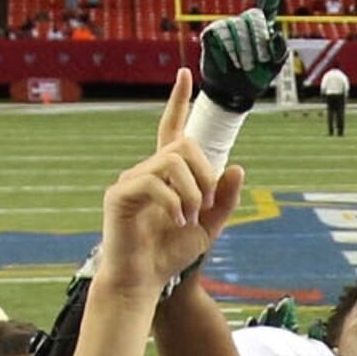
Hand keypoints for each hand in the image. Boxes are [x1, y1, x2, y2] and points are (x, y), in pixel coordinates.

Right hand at [96, 74, 242, 291]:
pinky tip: (176, 223)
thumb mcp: (209, 227)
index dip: (179, 101)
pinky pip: (152, 183)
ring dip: (191, 191)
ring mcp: (131, 180)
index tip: (186, 74)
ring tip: (190, 218)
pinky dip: (173, 203)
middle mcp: (147, 170)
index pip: (172, 128)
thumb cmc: (171, 254)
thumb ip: (224, 200)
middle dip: (204, 173)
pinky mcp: (119, 195)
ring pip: (171, 162)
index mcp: (167, 174)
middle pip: (182, 145)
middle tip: (205, 205)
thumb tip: (236, 168)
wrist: (145, 281)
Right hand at [194, 0, 289, 116]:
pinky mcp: (211, 35)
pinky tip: (229, 63)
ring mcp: (227, 28)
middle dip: (257, 38)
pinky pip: (218, 34)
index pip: (268, 5)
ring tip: (244, 66)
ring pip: (235, 26)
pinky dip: (225, 50)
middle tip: (259, 60)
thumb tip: (278, 35)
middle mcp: (244, 24)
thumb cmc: (256, 78)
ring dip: (241, 49)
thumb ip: (280, 51)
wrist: (234, 92)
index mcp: (263, 28)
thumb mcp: (274, 68)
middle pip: (252, 16)